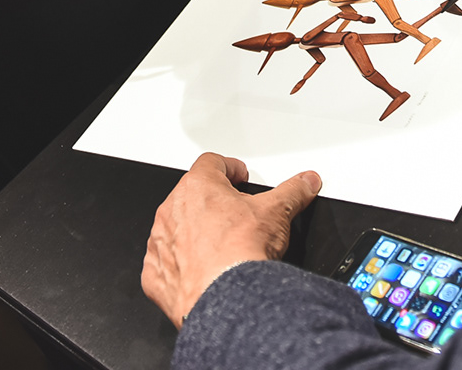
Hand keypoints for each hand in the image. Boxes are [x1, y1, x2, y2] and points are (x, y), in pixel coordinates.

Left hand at [142, 153, 320, 327]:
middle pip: (192, 196)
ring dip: (194, 233)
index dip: (229, 169)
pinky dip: (181, 264)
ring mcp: (160, 242)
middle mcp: (172, 210)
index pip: (211, 163)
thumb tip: (306, 182)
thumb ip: (293, 191)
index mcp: (197, 186)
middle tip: (235, 216)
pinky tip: (202, 270)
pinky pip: (165, 262)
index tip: (239, 178)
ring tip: (220, 246)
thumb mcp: (277, 212)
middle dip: (213, 203)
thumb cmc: (241, 252)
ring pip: (176, 228)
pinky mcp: (155, 273)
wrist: (227, 297)